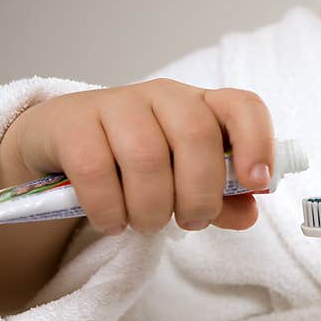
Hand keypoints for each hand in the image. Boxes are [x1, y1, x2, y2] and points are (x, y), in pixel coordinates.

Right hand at [0, 79, 274, 234]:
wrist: (62, 146)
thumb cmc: (137, 163)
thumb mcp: (184, 180)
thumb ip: (222, 198)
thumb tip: (250, 214)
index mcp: (202, 106)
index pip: (243, 106)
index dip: (257, 142)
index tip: (255, 181)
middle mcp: (163, 96)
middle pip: (196, 136)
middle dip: (199, 195)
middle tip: (188, 222)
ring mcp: (115, 103)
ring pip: (146, 156)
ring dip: (152, 208)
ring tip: (146, 224)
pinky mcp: (71, 122)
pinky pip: (95, 170)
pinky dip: (109, 209)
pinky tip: (112, 222)